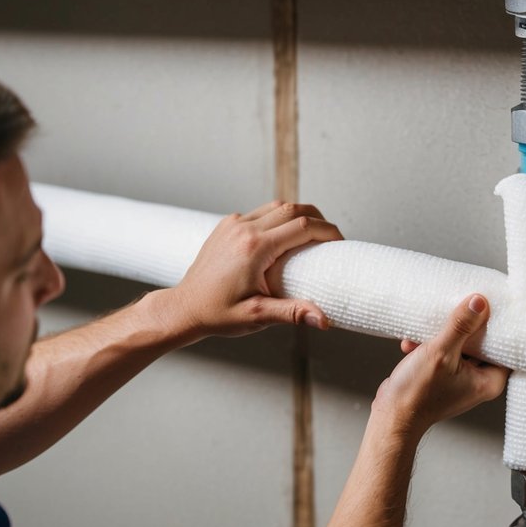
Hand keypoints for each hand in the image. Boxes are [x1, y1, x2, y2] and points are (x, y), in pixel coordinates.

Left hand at [167, 201, 342, 338]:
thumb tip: (324, 320)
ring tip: (313, 233)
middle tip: (332, 235)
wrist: (184, 307)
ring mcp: (233, 224)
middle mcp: (244, 229)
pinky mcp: (227, 225)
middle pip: (292, 208)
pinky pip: (260, 212)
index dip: (328, 231)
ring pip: (276, 206)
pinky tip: (284, 235)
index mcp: (255, 248)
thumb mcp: (257, 316)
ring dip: (298, 214)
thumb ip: (293, 313)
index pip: (303, 227)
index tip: (340, 242)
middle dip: (318, 218)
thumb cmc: (218, 313)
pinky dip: (278, 218)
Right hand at [371, 294, 509, 439]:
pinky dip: (429, 346)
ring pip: (459, 345)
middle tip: (455, 310)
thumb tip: (479, 302)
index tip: (488, 305)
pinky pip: (444, 352)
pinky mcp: (444, 377)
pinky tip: (414, 344)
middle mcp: (479, 382)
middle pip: (481, 342)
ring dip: (441, 336)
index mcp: (489, 381)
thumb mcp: (440, 352)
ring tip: (425, 335)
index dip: (496, 325)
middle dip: (463, 327)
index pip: (504, 346)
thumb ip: (461, 326)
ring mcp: (461, 380)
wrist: (391, 415)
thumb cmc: (417, 395)